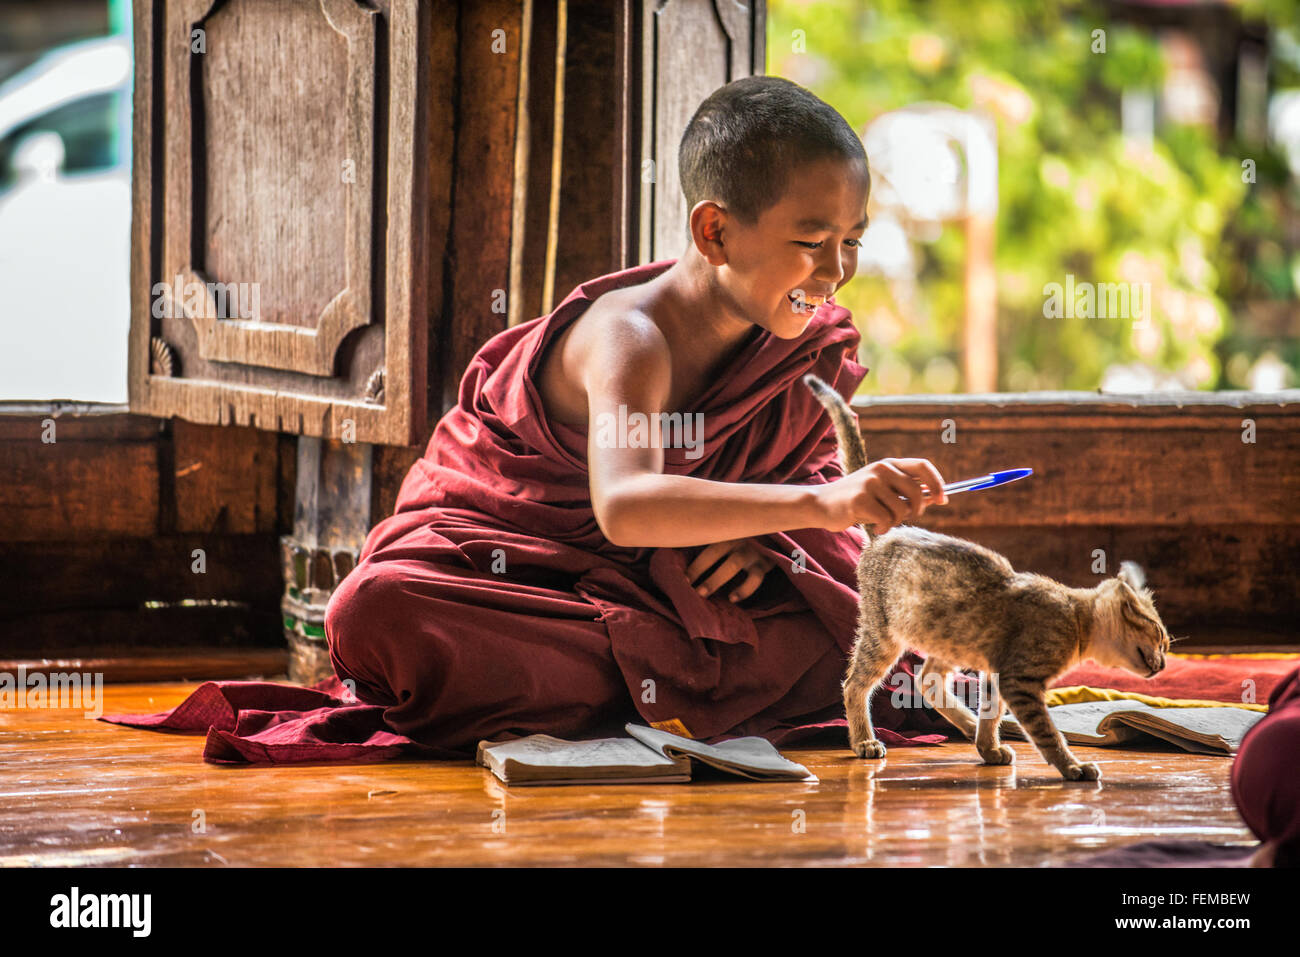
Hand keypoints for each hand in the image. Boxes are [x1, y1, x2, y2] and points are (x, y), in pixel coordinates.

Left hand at [686, 538, 773, 602]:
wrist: (779, 532)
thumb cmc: (749, 534)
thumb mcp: (734, 532)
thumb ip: (716, 537)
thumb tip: (687, 550)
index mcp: (727, 530)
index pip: (705, 542)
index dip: (692, 558)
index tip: (681, 576)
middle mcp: (739, 537)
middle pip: (715, 551)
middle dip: (698, 569)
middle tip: (686, 585)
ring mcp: (753, 549)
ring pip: (733, 564)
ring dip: (716, 579)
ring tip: (702, 593)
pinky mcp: (766, 562)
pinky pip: (755, 578)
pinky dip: (744, 589)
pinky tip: (732, 598)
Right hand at [815, 458, 946, 533]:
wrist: (821, 504)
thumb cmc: (856, 501)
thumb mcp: (882, 491)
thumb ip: (906, 492)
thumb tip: (937, 497)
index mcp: (888, 464)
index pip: (923, 466)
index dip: (937, 483)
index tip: (942, 500)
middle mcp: (881, 469)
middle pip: (916, 491)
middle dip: (917, 509)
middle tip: (908, 517)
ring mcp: (870, 483)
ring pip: (901, 509)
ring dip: (896, 521)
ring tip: (883, 522)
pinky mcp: (861, 499)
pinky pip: (886, 519)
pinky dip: (884, 528)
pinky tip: (875, 527)